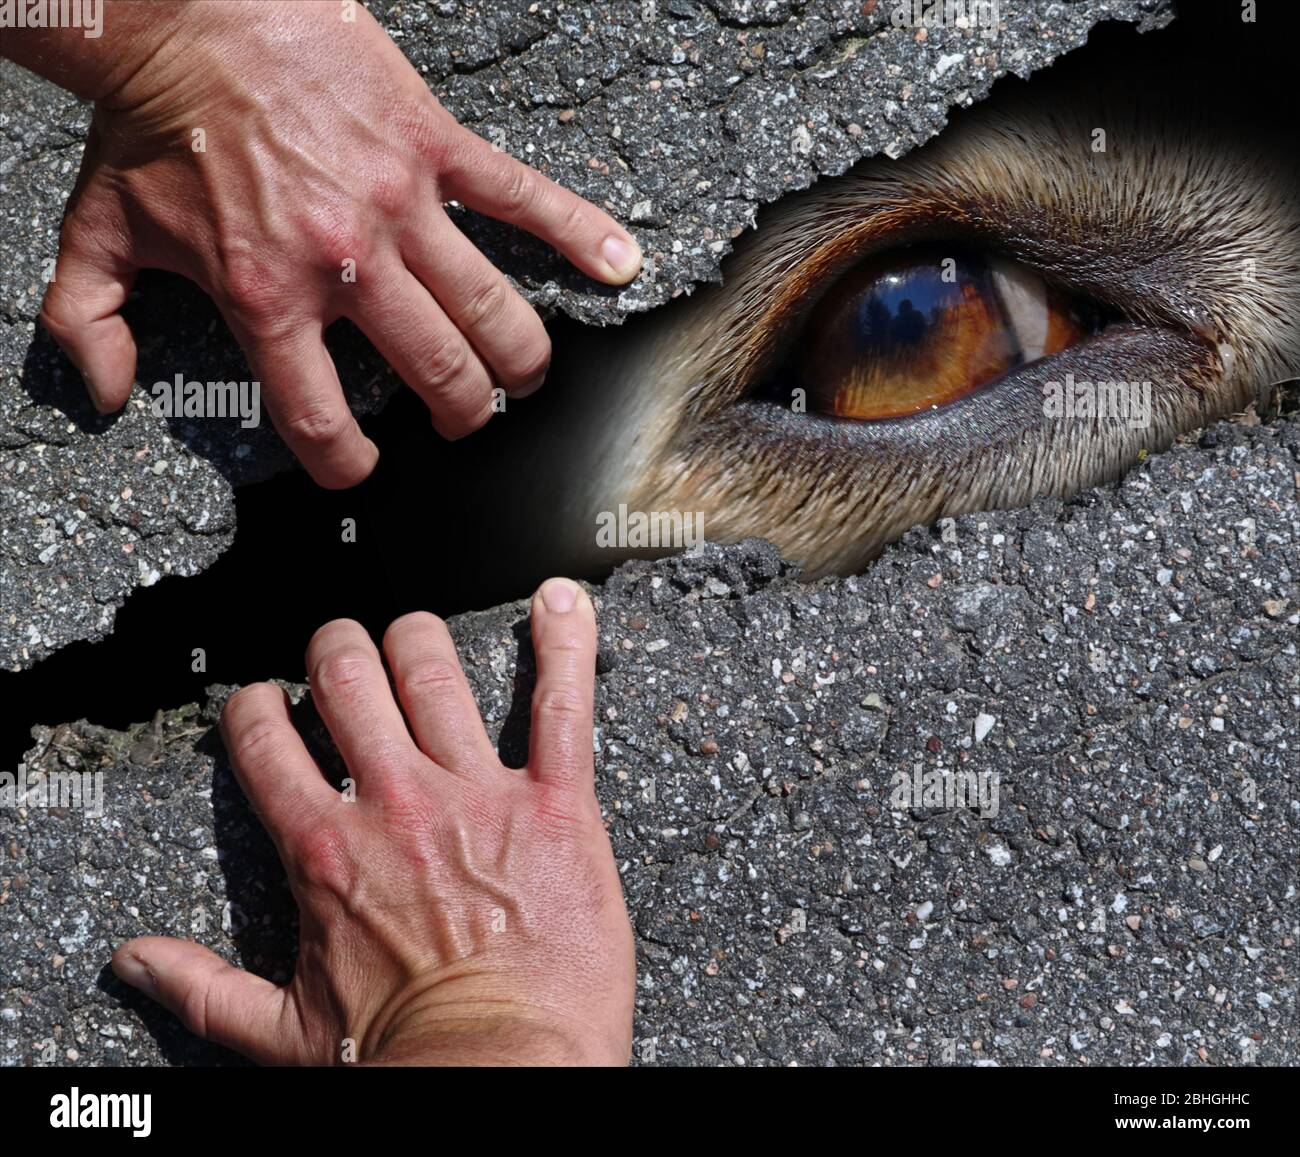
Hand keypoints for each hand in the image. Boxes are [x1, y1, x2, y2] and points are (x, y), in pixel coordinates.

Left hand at [35, 1, 641, 485]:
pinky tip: (620, 265)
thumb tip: (104, 395)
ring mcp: (402, 207)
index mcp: (269, 294)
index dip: (346, 463)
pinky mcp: (436, 150)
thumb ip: (87, 324)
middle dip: (458, 417)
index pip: (323, 416)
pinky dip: (579, 234)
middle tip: (461, 422)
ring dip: (518, 362)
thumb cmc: (157, 124)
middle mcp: (347, 263)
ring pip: (490, 311)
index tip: (361, 470)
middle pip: (437, 375)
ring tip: (522, 380)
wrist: (197, 12)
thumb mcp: (98, 231)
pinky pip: (522, 200)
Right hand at [111, 578, 634, 1065]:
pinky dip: (565, 643)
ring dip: (419, 638)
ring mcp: (479, 794)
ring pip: (436, 669)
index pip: (265, 738)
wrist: (500, 1075)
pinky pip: (562, 703)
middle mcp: (396, 802)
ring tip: (418, 636)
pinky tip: (561, 600)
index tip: (265, 702)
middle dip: (336, 649)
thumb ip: (201, 986)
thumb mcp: (281, 1031)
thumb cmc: (400, 1059)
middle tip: (342, 652)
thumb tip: (132, 961)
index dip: (257, 705)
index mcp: (326, 848)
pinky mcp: (558, 803)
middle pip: (348, 677)